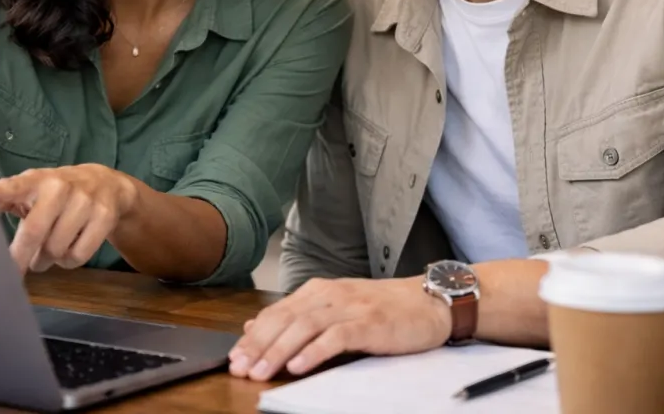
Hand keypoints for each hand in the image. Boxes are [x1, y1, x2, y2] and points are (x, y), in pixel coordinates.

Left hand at [0, 164, 136, 273]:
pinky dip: (68, 261)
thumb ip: (4, 197)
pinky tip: (68, 250)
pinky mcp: (103, 216)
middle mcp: (59, 187)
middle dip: (20, 257)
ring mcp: (84, 201)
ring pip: (56, 249)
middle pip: (34, 231)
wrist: (107, 185)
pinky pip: (77, 256)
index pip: (14, 187)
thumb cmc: (57, 192)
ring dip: (46, 259)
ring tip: (47, 252)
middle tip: (12, 272)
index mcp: (36, 180)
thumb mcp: (32, 189)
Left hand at [228, 277, 451, 380]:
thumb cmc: (383, 309)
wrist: (429, 302)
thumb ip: (298, 316)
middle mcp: (330, 295)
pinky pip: (337, 336)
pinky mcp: (370, 323)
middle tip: (240, 369)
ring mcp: (350, 307)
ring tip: (262, 372)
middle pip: (285, 319)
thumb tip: (256, 324)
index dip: (253, 336)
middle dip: (259, 345)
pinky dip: (315, 351)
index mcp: (318, 291)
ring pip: (305, 327)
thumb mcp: (336, 308)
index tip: (234, 358)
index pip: (276, 313)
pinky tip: (300, 365)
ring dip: (280, 350)